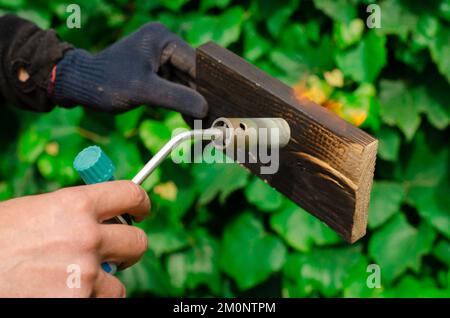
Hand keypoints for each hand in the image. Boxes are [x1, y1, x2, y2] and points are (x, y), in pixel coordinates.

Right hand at [0, 181, 149, 296]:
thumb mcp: (32, 212)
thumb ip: (71, 212)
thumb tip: (101, 217)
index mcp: (76, 205)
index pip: (130, 194)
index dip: (140, 203)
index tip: (141, 212)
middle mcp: (87, 236)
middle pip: (138, 242)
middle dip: (127, 249)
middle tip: (114, 255)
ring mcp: (86, 274)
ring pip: (118, 284)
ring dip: (101, 285)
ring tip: (70, 283)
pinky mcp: (80, 303)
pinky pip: (101, 304)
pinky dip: (87, 301)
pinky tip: (60, 294)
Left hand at [52, 22, 207, 116]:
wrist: (81, 86)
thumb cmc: (108, 83)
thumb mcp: (144, 91)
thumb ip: (177, 98)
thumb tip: (204, 109)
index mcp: (163, 38)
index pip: (194, 63)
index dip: (206, 86)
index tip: (217, 107)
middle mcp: (164, 44)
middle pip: (192, 73)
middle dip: (199, 96)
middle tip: (212, 118)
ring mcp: (160, 58)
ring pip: (185, 82)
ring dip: (192, 102)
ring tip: (203, 122)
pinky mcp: (155, 72)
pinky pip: (175, 87)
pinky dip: (181, 102)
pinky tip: (190, 119)